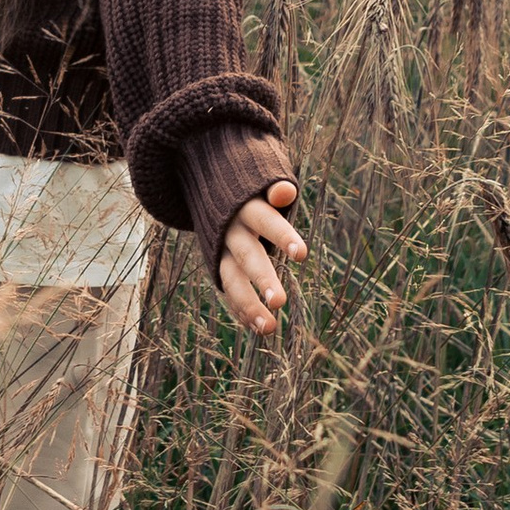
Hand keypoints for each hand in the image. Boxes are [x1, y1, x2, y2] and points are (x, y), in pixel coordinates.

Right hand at [218, 182, 305, 341]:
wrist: (207, 186)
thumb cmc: (250, 187)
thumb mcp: (259, 180)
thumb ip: (274, 188)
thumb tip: (285, 192)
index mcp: (246, 207)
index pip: (266, 221)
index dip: (283, 236)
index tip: (302, 255)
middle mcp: (232, 231)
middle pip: (247, 256)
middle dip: (262, 278)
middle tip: (279, 302)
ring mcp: (222, 251)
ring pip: (232, 280)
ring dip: (249, 305)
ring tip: (269, 328)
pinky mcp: (218, 266)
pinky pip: (228, 291)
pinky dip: (241, 310)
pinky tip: (258, 328)